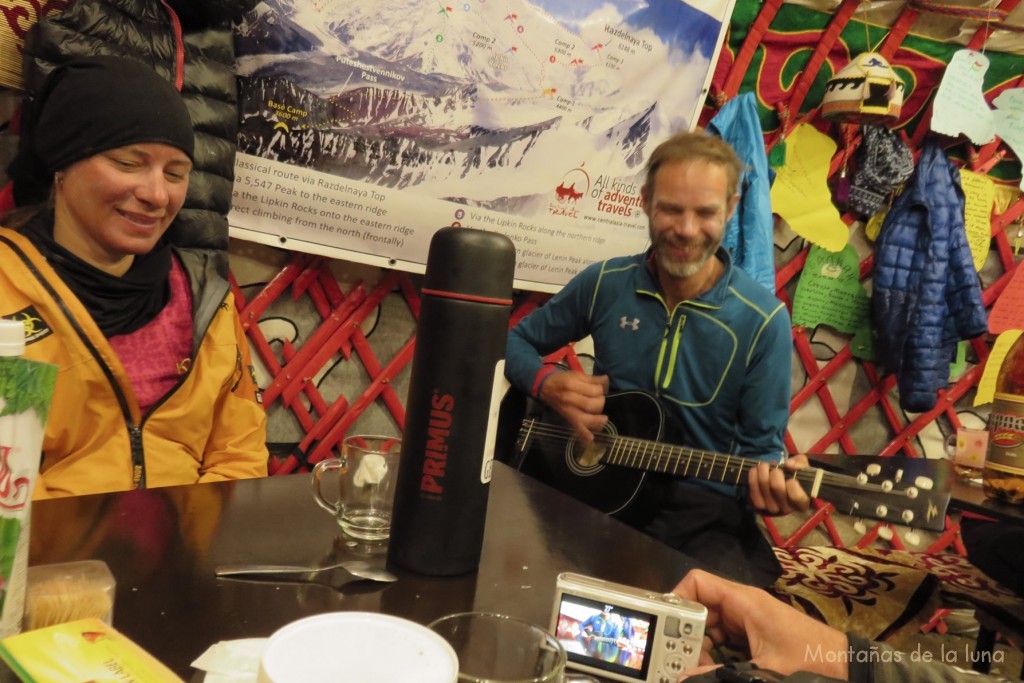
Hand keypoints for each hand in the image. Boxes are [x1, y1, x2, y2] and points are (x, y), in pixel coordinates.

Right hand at [539, 371, 608, 443]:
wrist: (545, 387)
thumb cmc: (561, 379)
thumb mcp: (576, 374)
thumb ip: (592, 379)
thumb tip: (606, 380)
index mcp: (571, 385)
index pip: (593, 391)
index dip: (600, 390)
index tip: (600, 389)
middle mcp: (569, 398)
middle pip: (590, 405)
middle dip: (600, 403)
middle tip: (600, 399)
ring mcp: (567, 410)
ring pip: (584, 418)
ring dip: (597, 420)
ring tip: (603, 419)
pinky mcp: (566, 417)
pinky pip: (576, 427)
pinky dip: (583, 434)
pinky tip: (591, 438)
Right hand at [672, 569, 848, 680]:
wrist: (845, 667)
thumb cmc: (809, 659)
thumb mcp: (763, 671)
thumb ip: (720, 674)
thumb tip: (684, 679)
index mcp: (743, 601)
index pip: (697, 583)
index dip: (677, 599)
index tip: (665, 626)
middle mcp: (742, 606)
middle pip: (699, 609)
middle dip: (686, 633)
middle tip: (678, 658)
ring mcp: (747, 622)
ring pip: (710, 628)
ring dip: (700, 648)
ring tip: (696, 669)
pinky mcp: (754, 636)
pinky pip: (724, 640)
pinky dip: (715, 655)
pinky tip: (713, 671)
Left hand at [747, 454, 809, 514]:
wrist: (782, 484)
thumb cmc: (797, 477)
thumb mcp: (804, 468)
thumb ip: (800, 464)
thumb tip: (788, 464)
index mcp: (802, 503)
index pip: (797, 497)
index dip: (793, 486)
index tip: (791, 478)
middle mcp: (787, 509)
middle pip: (777, 487)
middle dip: (775, 472)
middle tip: (776, 467)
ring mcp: (772, 507)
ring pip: (764, 486)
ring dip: (763, 471)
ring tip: (765, 465)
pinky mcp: (759, 504)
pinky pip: (753, 488)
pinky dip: (753, 476)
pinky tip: (756, 469)